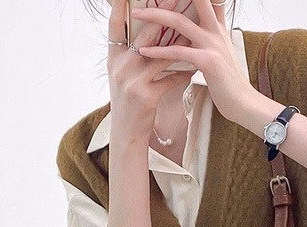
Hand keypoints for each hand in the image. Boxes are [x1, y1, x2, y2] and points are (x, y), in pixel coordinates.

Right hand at [107, 0, 193, 145]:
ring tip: (194, 31)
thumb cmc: (129, 102)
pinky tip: (193, 68)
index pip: (115, 25)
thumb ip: (131, 55)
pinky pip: (170, 79)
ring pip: (160, 55)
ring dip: (179, 44)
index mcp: (113, 59)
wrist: (127, 133)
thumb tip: (147, 34)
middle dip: (161, 16)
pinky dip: (182, 73)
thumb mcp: (123, 76)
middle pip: (144, 35)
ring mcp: (132, 82)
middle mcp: (120, 67)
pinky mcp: (146, 97)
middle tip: (176, 0)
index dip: (122, 5)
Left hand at [131, 0, 254, 121]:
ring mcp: (213, 45)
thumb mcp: (221, 55)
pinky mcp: (208, 62)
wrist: (243, 103)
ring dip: (155, 16)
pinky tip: (144, 51)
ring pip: (180, 22)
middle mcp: (216, 31)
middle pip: (196, 0)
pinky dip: (159, 51)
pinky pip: (179, 52)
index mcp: (218, 28)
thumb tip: (194, 36)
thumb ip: (210, 41)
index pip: (209, 0)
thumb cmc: (229, 83)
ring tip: (137, 14)